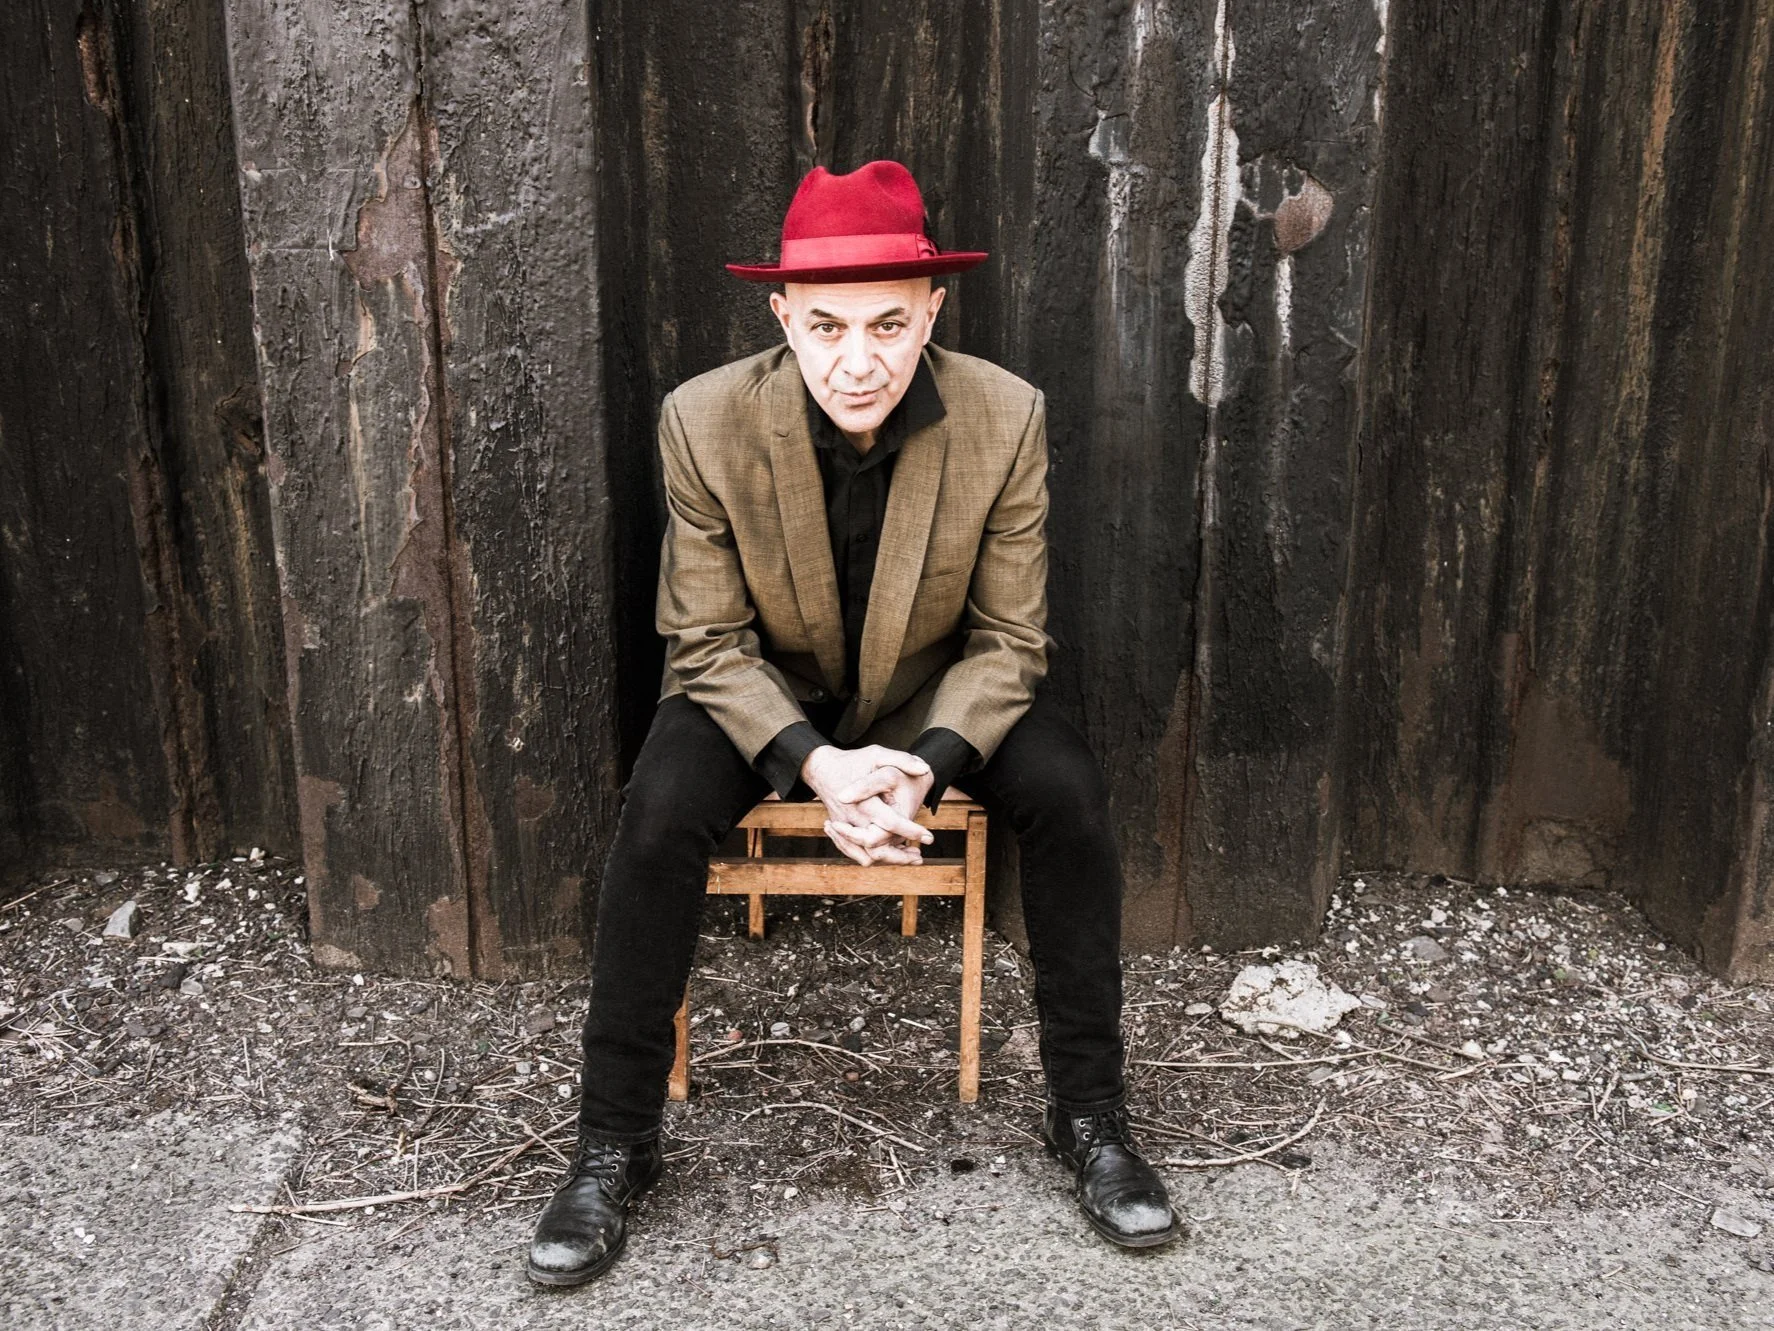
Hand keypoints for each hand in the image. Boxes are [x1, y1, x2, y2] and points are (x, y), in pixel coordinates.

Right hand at [801, 745, 934, 865]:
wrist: (823, 768)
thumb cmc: (852, 761)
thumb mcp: (877, 754)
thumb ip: (901, 760)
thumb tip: (924, 769)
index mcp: (864, 803)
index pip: (891, 824)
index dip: (912, 831)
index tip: (929, 837)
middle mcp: (852, 820)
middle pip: (877, 848)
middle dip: (900, 856)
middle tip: (919, 857)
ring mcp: (845, 828)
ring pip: (866, 856)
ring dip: (889, 860)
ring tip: (910, 857)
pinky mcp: (842, 832)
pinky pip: (857, 853)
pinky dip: (874, 857)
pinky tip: (892, 852)